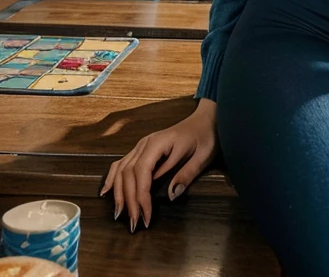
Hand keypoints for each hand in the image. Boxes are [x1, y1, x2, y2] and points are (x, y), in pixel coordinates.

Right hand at [100, 99, 217, 231]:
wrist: (205, 121)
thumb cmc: (205, 137)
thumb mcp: (202, 157)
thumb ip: (186, 174)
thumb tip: (171, 196)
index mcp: (159, 143)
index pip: (142, 171)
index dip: (141, 196)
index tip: (146, 216)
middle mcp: (145, 143)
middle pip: (128, 173)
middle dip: (129, 200)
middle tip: (135, 223)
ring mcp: (141, 145)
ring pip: (122, 169)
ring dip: (119, 193)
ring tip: (120, 214)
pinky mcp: (141, 150)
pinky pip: (121, 163)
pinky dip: (112, 178)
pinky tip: (106, 191)